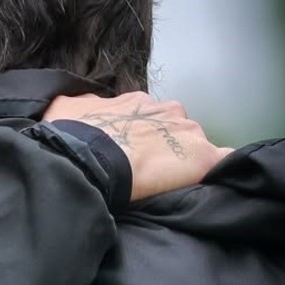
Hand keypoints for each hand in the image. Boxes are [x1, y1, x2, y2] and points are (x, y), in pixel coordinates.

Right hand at [44, 92, 231, 200]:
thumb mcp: (62, 108)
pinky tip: (206, 181)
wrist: (85, 158)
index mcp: (136, 101)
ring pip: (194, 145)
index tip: (129, 151)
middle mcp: (167, 110)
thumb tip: (78, 106)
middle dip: (164, 145)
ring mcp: (188, 132)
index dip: (139, 134)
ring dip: (183, 160)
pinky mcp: (203, 157)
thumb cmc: (71, 136)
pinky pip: (223, 160)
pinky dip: (217, 169)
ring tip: (165, 182)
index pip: (148, 116)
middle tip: (145, 168)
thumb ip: (78, 105)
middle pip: (175, 128)